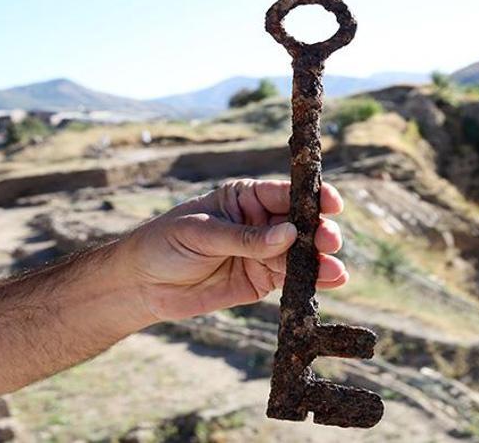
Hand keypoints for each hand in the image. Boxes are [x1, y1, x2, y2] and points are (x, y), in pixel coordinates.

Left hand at [120, 179, 346, 321]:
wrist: (143, 285)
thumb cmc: (165, 244)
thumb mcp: (201, 234)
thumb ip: (244, 237)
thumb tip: (288, 235)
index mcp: (245, 198)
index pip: (284, 193)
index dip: (311, 197)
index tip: (331, 203)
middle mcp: (260, 222)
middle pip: (299, 224)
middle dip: (317, 231)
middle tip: (328, 241)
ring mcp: (263, 252)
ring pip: (300, 254)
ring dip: (320, 260)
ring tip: (335, 270)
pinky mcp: (262, 281)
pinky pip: (292, 278)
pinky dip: (312, 280)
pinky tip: (330, 280)